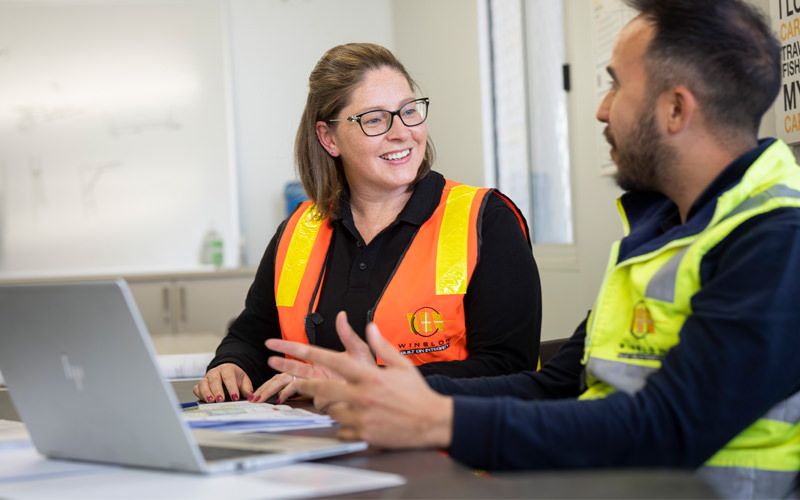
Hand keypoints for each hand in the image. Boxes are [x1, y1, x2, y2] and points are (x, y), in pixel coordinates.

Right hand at [193, 362, 252, 402]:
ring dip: (207, 393)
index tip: (235, 397)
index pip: (229, 377)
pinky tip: (204, 401)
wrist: (226, 372)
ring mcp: (206, 378)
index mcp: (227, 369)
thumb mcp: (244, 381)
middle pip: (214, 380)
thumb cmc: (235, 377)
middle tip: (221, 399)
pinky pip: (197, 389)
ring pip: (204, 384)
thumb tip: (252, 397)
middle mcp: (215, 372)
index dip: (232, 387)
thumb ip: (247, 389)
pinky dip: (200, 395)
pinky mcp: (200, 385)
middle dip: (217, 390)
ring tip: (211, 401)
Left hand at [268, 320, 453, 448]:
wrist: (432, 422)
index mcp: (369, 375)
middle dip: (302, 383)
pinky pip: (340, 429)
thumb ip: (381, 345)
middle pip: (320, 387)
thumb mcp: (400, 365)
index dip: (303, 352)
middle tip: (292, 381)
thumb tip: (369, 325)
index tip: (282, 348)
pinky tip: (353, 420)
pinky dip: (342, 424)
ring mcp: (361, 416)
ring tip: (343, 403)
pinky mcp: (363, 434)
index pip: (330, 359)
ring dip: (329, 405)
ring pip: (329, 409)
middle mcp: (361, 395)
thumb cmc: (417, 393)